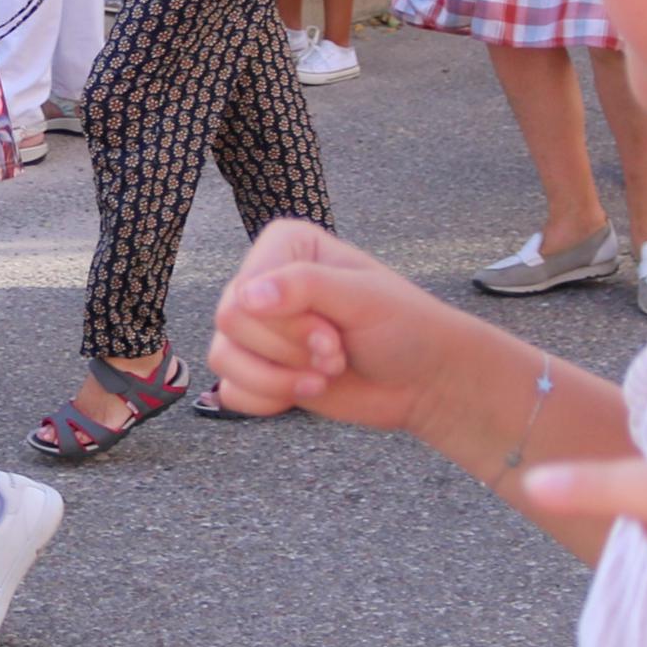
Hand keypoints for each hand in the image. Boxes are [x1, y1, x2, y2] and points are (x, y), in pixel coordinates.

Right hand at [207, 218, 465, 428]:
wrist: (423, 380)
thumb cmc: (403, 327)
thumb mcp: (362, 297)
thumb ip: (305, 286)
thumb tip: (245, 296)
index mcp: (285, 246)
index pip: (246, 289)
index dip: (287, 323)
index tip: (335, 330)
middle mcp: (263, 281)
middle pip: (230, 322)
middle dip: (290, 351)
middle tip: (335, 353)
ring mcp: (257, 328)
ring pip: (223, 358)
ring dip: (279, 379)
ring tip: (324, 376)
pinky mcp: (257, 369)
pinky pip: (231, 390)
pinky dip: (267, 400)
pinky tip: (303, 392)